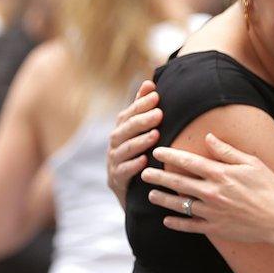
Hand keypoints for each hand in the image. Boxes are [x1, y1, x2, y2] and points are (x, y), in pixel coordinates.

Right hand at [107, 80, 161, 207]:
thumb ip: (142, 108)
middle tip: (159, 113)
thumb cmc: (136, 153)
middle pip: (125, 130)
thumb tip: (149, 83)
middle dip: (142, 121)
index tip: (156, 95)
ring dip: (139, 142)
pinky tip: (145, 161)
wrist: (129, 190)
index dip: (141, 104)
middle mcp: (115, 143)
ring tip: (155, 135)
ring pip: (124, 150)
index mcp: (121, 130)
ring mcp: (114, 162)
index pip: (129, 114)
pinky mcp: (116, 180)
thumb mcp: (138, 131)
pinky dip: (133, 165)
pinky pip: (123, 172)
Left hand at [142, 133, 273, 244]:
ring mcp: (212, 212)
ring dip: (163, 199)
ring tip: (151, 195)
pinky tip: (167, 220)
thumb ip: (227, 151)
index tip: (157, 152)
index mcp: (221, 174)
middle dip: (159, 176)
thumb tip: (208, 137)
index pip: (189, 162)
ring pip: (180, 205)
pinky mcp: (215, 228)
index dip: (170, 155)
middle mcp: (212, 192)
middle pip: (179, 182)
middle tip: (144, 172)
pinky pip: (190, 226)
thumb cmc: (270, 188)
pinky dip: (177, 223)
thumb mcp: (252, 163)